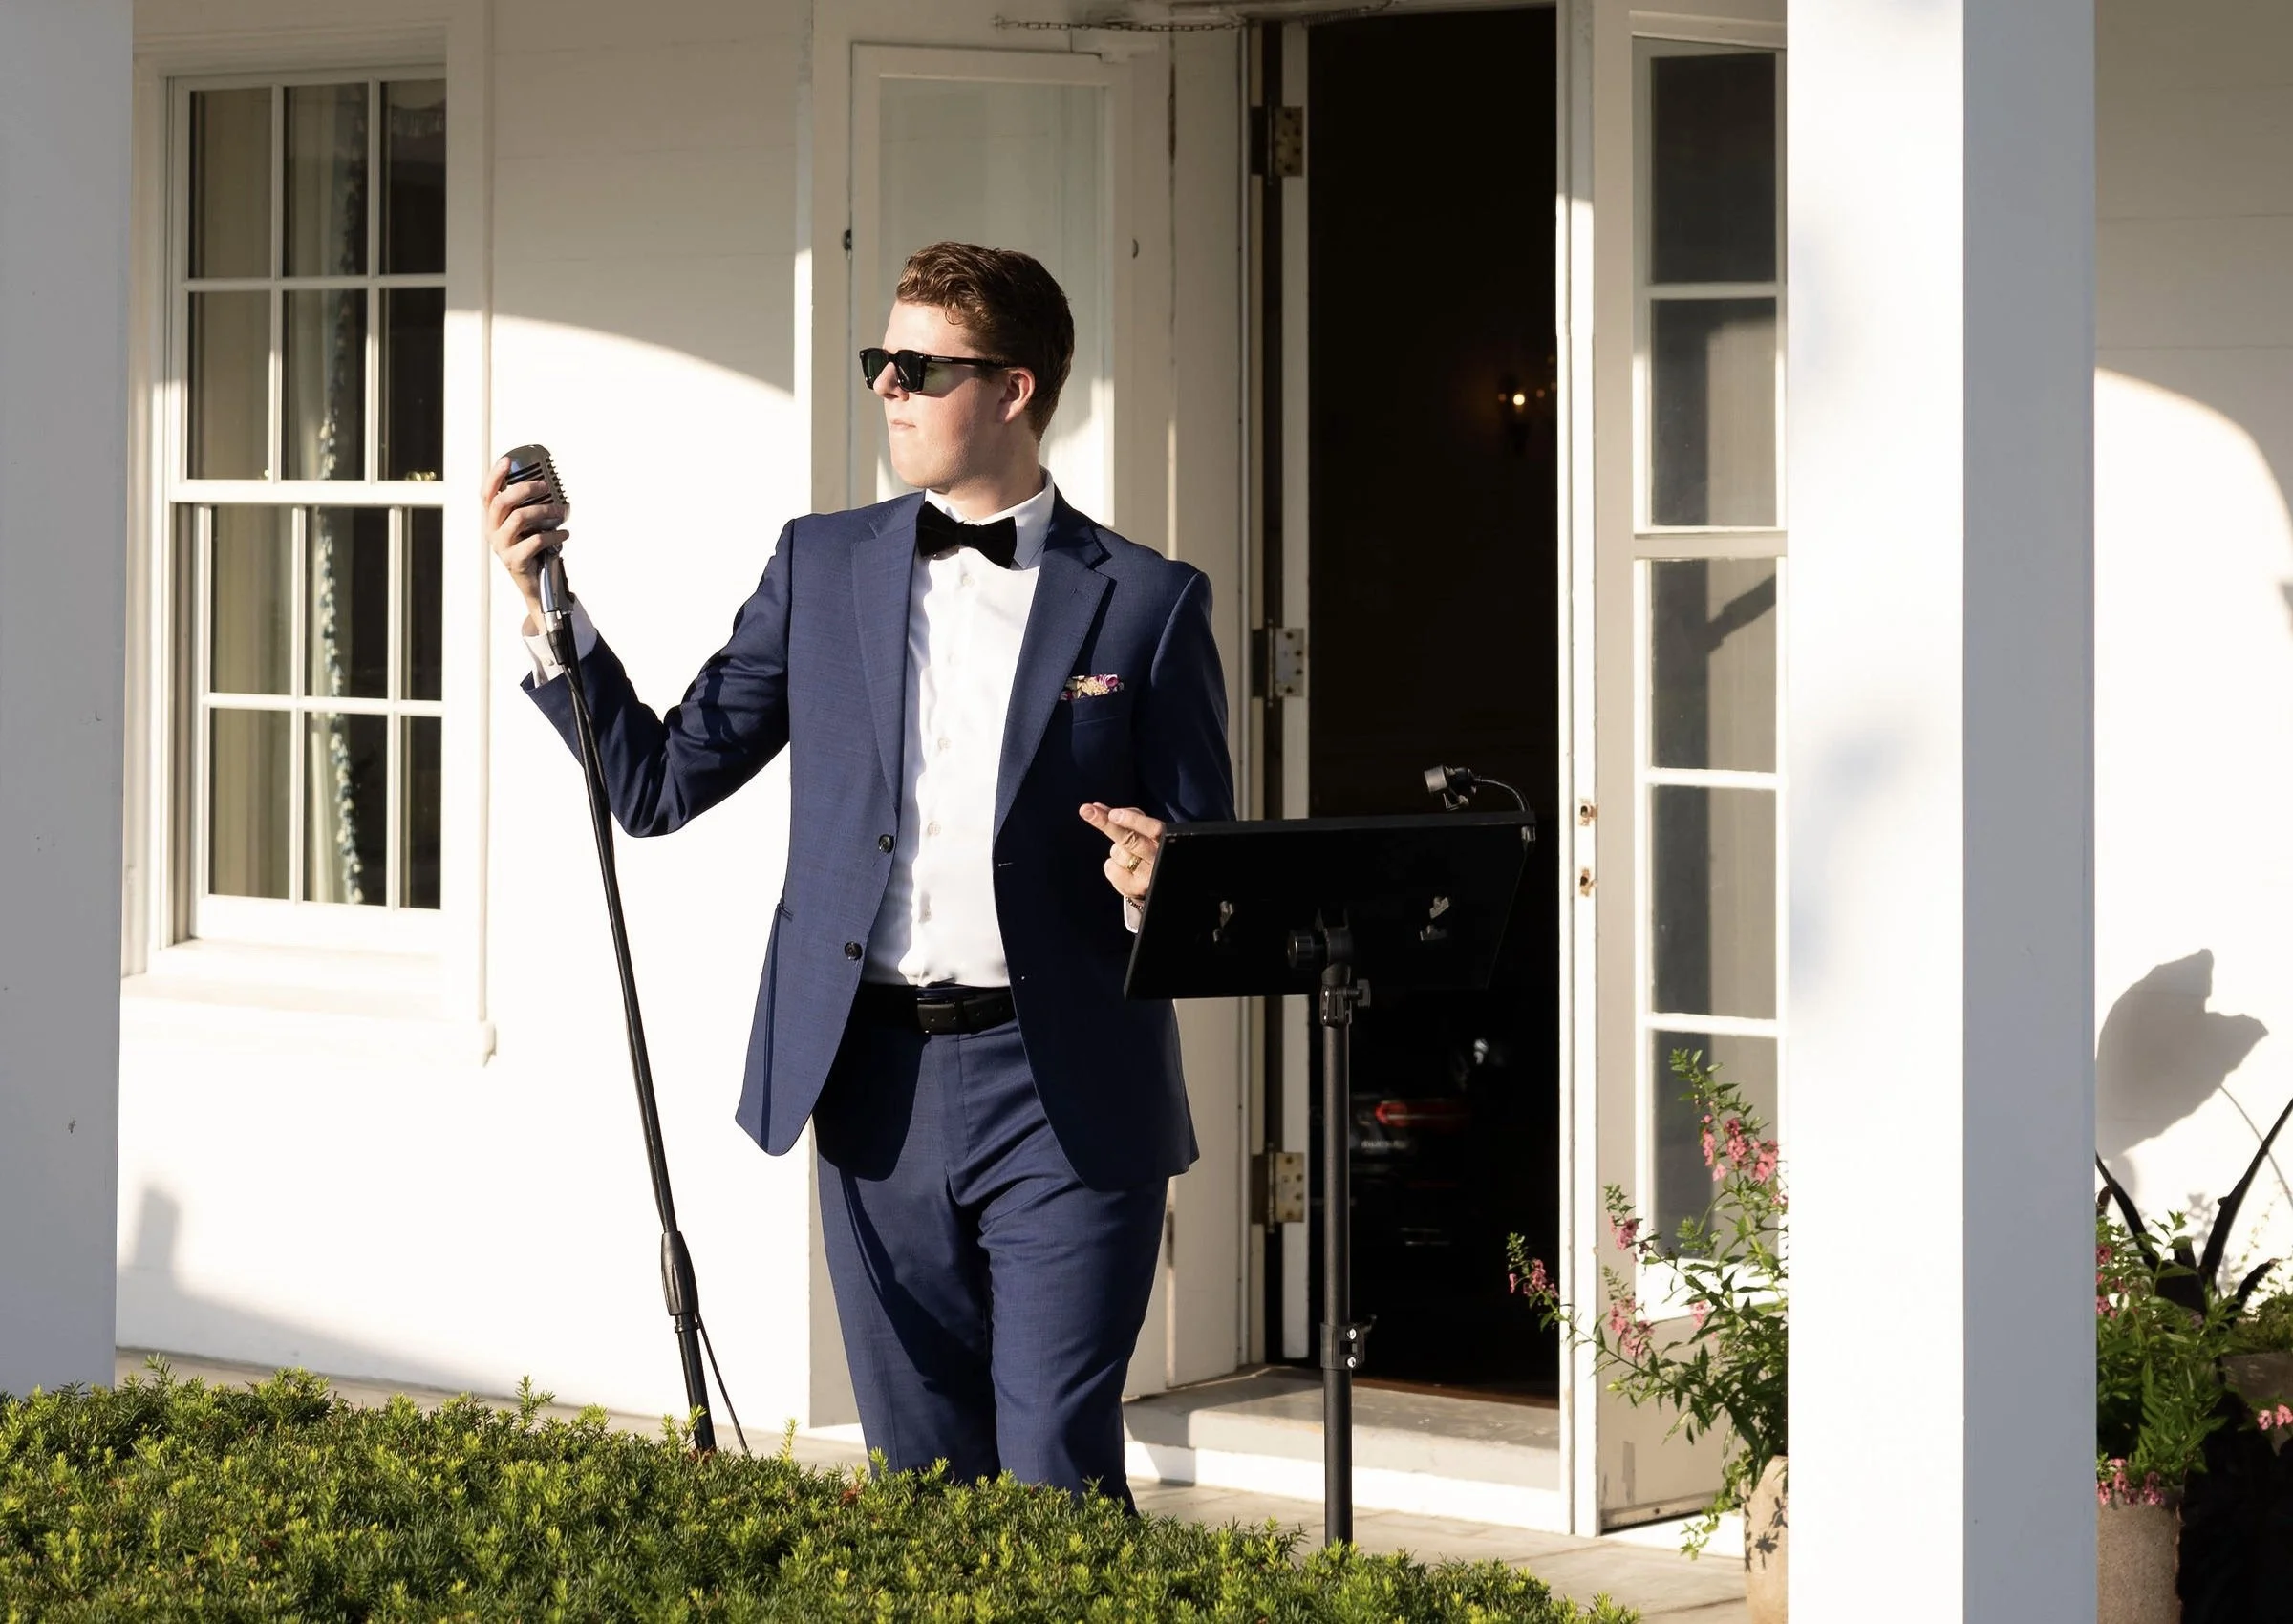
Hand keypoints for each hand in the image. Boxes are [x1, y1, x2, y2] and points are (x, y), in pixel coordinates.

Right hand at [482, 454, 570, 629]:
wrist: (537, 586)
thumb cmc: (534, 552)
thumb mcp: (528, 528)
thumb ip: (529, 510)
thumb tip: (547, 485)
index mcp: (493, 522)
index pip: (487, 495)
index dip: (494, 477)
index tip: (507, 461)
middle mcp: (493, 532)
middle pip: (502, 502)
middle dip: (524, 489)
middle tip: (545, 486)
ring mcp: (502, 548)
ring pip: (519, 518)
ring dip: (544, 510)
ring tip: (562, 510)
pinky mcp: (515, 561)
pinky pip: (535, 541)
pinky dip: (554, 534)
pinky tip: (565, 533)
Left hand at [1080, 804, 1161, 904]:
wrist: (1159, 882)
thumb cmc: (1150, 847)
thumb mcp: (1147, 830)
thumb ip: (1128, 816)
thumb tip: (1096, 807)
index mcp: (1167, 840)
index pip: (1153, 829)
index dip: (1133, 821)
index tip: (1113, 814)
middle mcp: (1160, 860)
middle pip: (1130, 840)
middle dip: (1106, 824)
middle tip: (1086, 810)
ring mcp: (1147, 877)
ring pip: (1117, 852)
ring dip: (1116, 849)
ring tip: (1130, 855)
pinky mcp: (1135, 890)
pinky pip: (1110, 868)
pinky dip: (1111, 865)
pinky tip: (1124, 869)